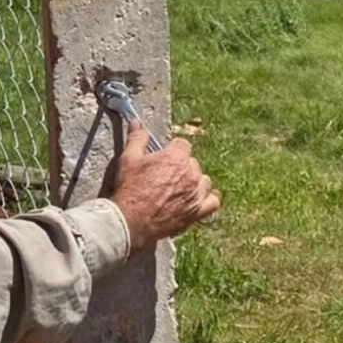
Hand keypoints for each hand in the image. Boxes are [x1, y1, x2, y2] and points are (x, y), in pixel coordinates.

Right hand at [111, 120, 219, 254]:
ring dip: (194, 181)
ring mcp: (196, 194)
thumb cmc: (130, 189)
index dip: (172, 149)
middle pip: (193, 163)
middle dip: (181, 166)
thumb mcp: (129, 159)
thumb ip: (137, 138)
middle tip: (164, 174)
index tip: (163, 156)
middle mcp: (191, 174)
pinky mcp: (197, 212)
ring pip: (204, 181)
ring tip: (179, 187)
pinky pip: (213, 202)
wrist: (131, 221)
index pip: (183, 145)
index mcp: (176, 158)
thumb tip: (138, 122)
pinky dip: (207, 199)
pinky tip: (196, 199)